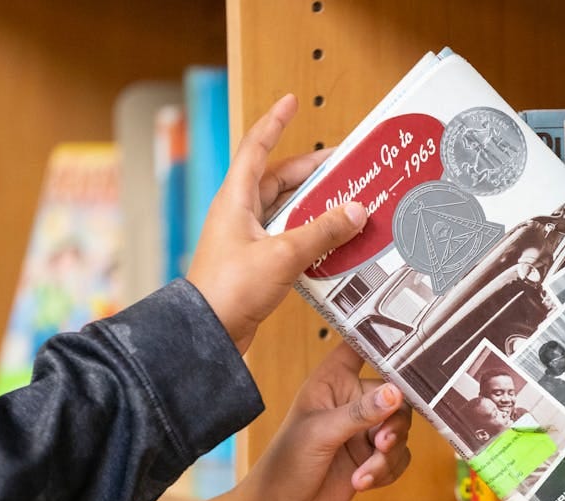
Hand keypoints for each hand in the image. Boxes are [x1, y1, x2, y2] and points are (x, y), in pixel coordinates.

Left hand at [186, 94, 367, 353]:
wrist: (209, 335)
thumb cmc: (230, 290)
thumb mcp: (284, 254)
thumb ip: (323, 231)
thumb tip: (355, 211)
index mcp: (236, 199)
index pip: (256, 147)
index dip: (274, 123)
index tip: (289, 102)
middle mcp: (239, 214)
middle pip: (279, 180)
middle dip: (312, 172)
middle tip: (344, 167)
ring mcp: (247, 240)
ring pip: (287, 212)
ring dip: (316, 208)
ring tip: (348, 204)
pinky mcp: (257, 264)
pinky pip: (290, 240)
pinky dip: (312, 237)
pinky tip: (335, 243)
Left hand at [234, 342, 412, 500]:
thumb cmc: (284, 466)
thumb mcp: (320, 434)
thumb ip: (360, 413)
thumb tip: (395, 393)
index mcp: (332, 382)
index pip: (359, 347)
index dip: (382, 339)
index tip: (408, 343)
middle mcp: (351, 401)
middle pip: (396, 396)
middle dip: (394, 424)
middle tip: (382, 443)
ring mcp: (362, 430)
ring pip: (400, 430)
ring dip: (388, 456)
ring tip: (364, 473)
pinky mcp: (371, 457)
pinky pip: (398, 457)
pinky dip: (386, 471)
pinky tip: (362, 482)